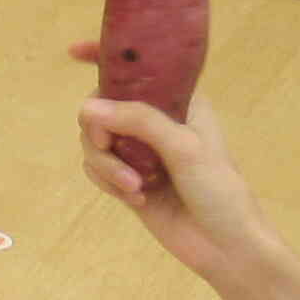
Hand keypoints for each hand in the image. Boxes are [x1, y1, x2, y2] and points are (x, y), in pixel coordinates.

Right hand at [68, 51, 271, 278]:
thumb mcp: (184, 147)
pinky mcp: (127, 181)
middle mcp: (155, 122)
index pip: (138, 69)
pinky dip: (108, 182)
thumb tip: (87, 108)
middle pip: (102, 108)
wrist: (226, 247)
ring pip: (94, 141)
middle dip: (100, 129)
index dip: (104, 56)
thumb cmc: (218, 189)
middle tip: (109, 145)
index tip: (73, 53)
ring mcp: (139, 153)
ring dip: (107, 165)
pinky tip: (136, 200)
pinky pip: (97, 169)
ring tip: (134, 188)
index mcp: (177, 101)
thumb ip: (138, 121)